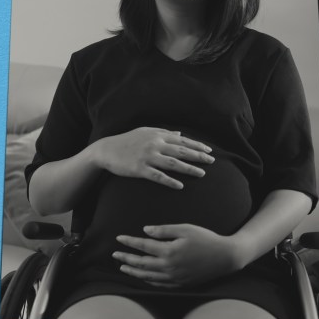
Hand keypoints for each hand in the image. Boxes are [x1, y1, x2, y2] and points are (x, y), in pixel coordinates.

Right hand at [93, 127, 213, 188]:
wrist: (106, 150)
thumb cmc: (127, 141)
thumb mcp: (145, 132)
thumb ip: (164, 132)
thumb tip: (180, 134)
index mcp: (157, 136)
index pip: (182, 141)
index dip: (197, 146)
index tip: (209, 151)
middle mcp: (154, 145)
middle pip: (181, 151)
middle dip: (198, 156)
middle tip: (212, 161)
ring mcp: (147, 157)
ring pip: (173, 164)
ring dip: (189, 169)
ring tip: (201, 174)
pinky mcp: (139, 169)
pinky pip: (158, 176)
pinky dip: (170, 181)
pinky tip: (180, 186)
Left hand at [113, 224, 246, 286]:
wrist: (225, 257)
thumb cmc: (207, 239)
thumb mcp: (186, 229)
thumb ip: (165, 230)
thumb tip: (146, 231)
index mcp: (169, 251)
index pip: (143, 246)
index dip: (130, 242)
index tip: (119, 238)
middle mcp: (169, 267)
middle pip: (141, 264)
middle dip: (126, 259)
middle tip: (115, 255)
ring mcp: (174, 277)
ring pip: (148, 276)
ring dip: (134, 272)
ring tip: (123, 268)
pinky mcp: (180, 283)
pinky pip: (159, 284)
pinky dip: (148, 280)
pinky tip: (143, 277)